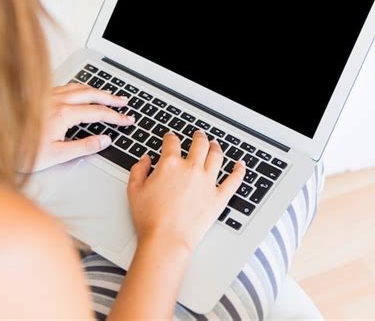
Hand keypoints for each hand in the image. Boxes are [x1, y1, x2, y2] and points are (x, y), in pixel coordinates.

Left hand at [31, 83, 133, 171]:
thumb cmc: (20, 151)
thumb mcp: (56, 156)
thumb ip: (84, 147)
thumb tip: (105, 140)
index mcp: (64, 114)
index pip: (99, 112)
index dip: (116, 117)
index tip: (128, 119)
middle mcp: (57, 100)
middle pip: (92, 94)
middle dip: (111, 98)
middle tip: (124, 102)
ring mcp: (48, 96)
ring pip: (79, 87)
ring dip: (97, 90)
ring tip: (108, 95)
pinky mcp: (40, 96)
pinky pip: (67, 86)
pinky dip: (81, 87)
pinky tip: (80, 90)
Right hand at [127, 130, 245, 252]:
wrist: (166, 240)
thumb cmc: (149, 219)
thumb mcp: (134, 190)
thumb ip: (138, 170)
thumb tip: (145, 159)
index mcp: (170, 164)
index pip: (172, 142)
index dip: (170, 137)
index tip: (170, 137)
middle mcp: (191, 169)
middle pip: (199, 144)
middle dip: (198, 136)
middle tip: (198, 134)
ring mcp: (207, 182)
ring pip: (216, 156)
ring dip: (216, 147)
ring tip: (215, 144)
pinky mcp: (218, 197)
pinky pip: (233, 180)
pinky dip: (239, 170)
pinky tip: (240, 165)